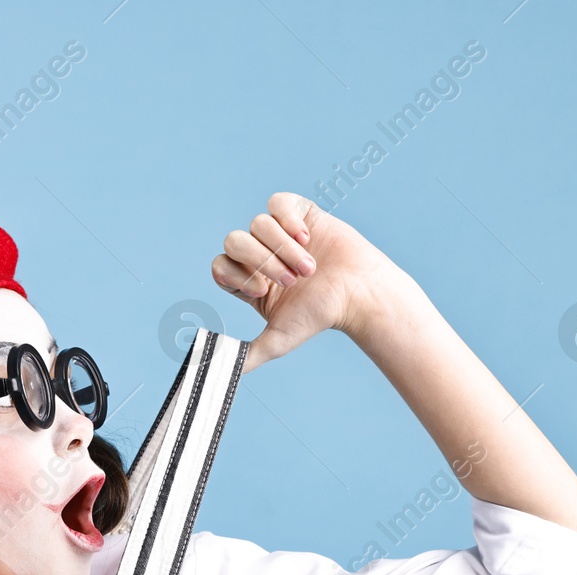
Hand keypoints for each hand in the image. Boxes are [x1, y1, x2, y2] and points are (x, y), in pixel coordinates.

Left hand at [211, 192, 402, 369]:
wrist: (358, 294)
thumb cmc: (320, 315)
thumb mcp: (278, 341)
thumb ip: (246, 355)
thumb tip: (217, 369)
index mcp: (248, 279)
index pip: (220, 266)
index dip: (236, 275)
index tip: (262, 291)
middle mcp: (259, 254)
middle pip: (234, 241)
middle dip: (262, 261)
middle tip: (291, 281)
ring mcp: (278, 231)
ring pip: (258, 224)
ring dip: (283, 248)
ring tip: (308, 268)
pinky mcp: (298, 212)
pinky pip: (277, 203)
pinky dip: (288, 219)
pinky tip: (306, 236)